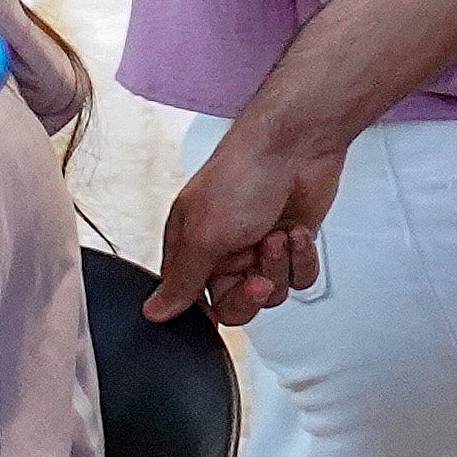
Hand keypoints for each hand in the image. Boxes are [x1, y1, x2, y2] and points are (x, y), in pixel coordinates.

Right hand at [146, 117, 340, 325]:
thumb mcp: (202, 235)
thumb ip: (181, 280)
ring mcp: (258, 248)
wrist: (295, 146)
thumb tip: (155, 310)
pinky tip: (294, 232)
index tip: (230, 294)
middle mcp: (223, 251)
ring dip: (279, 265)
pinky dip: (301, 258)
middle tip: (258, 276)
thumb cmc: (242, 175)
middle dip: (253, 292)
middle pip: (237, 304)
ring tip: (276, 234)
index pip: (194, 301)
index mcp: (191, 247)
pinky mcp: (291, 244)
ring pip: (273, 293)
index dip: (216, 305)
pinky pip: (300, 278)